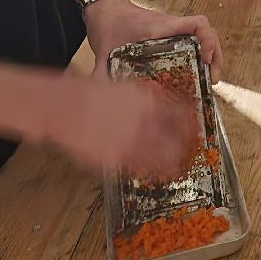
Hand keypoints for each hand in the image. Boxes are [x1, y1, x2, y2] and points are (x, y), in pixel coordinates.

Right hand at [34, 69, 200, 178]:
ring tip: (182, 165)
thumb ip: (142, 99)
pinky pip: (142, 167)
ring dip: (175, 160)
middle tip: (193, 147)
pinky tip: (158, 172)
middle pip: (178, 135)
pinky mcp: (117, 158)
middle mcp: (144, 121)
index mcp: (146, 101)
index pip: (180, 112)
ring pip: (164, 155)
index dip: (190, 119)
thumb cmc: (90, 94)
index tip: (195, 123)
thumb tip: (158, 106)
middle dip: (188, 142)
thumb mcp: (122, 87)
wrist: (64, 107)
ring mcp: (131, 141)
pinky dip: (154, 170)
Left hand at [84, 0, 223, 79]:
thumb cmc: (107, 24)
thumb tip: (101, 100)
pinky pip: (191, 40)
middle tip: (212, 79)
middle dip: (215, 54)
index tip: (207, 59)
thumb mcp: (104, 52)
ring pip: (201, 36)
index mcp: (160, 27)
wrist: (103, 7)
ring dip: (210, 55)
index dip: (209, 40)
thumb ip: (102, 76)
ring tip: (207, 79)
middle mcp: (171, 26)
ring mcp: (171, 29)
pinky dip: (198, 54)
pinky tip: (192, 73)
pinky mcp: (168, 34)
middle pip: (206, 32)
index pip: (197, 24)